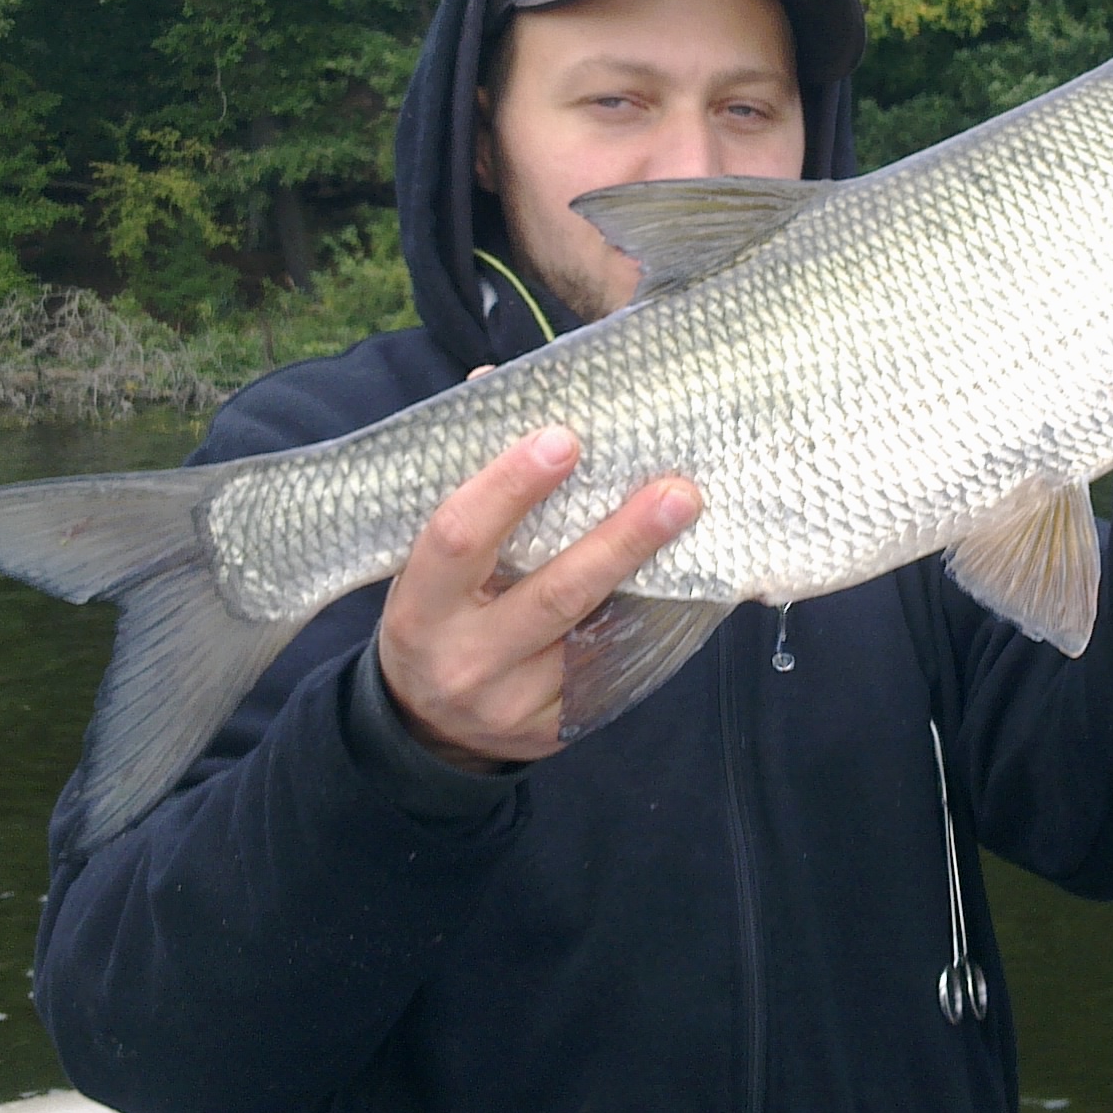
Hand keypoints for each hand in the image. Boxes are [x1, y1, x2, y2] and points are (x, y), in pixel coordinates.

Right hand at [376, 425, 701, 767]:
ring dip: (649, 578)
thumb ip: (463, 481)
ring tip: (692, 522)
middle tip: (676, 488)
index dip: (509, 486)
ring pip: (594, 635)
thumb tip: (497, 382)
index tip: (564, 438)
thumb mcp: (425, 562)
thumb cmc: (434, 615)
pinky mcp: (555, 729)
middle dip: (620, 538)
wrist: (427, 727)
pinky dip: (648, 622)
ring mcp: (513, 703)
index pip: (458, 537)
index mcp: (421, 607)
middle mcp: (465, 659)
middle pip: (553, 593)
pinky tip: (683, 581)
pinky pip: (611, 670)